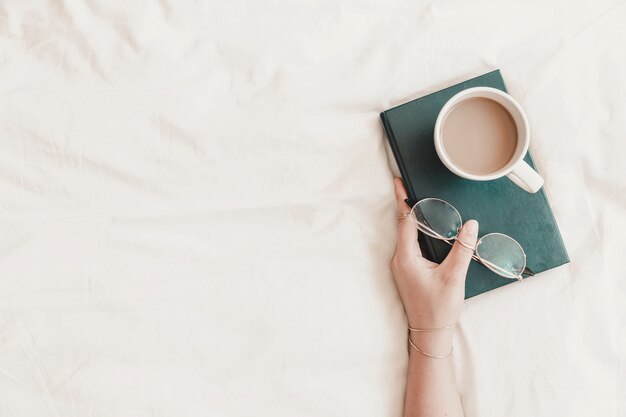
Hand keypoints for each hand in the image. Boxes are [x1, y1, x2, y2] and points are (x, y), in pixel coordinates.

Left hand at [390, 177, 477, 329]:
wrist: (430, 333)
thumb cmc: (439, 308)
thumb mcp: (454, 277)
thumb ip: (462, 249)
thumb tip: (470, 225)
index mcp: (406, 257)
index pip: (404, 221)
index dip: (404, 199)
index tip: (399, 181)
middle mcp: (400, 259)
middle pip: (403, 224)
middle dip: (406, 204)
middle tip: (408, 183)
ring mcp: (402, 265)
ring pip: (407, 235)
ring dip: (413, 218)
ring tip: (419, 200)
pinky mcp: (408, 271)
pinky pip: (410, 244)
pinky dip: (417, 231)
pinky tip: (427, 227)